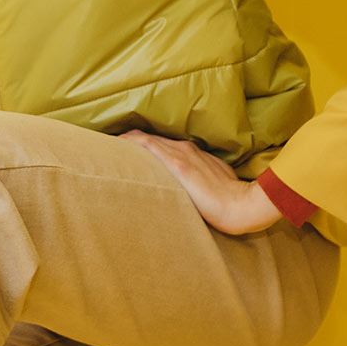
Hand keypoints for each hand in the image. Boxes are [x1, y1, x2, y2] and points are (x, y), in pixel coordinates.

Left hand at [116, 131, 283, 234]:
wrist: (243, 205)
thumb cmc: (231, 201)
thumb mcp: (215, 185)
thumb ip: (198, 182)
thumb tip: (187, 193)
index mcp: (193, 155)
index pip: (161, 145)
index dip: (141, 146)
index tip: (124, 152)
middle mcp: (185, 149)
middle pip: (150, 140)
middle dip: (128, 144)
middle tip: (106, 149)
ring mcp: (180, 154)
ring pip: (145, 140)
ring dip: (125, 143)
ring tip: (103, 147)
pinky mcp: (178, 164)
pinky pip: (147, 146)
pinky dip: (130, 143)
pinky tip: (114, 145)